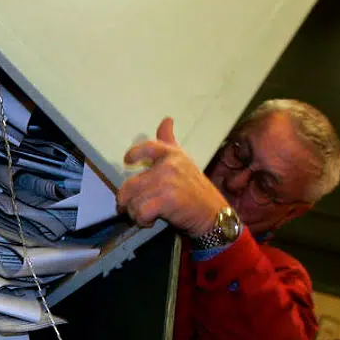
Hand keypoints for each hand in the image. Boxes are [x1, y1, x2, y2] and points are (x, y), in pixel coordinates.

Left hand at [117, 117, 230, 234]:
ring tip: (146, 215)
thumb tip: (167, 119)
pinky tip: (150, 221)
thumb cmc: (196, 191)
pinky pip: (140, 211)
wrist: (214, 215)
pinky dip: (142, 220)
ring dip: (136, 213)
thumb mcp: (184, 162)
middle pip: (130, 184)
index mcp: (172, 155)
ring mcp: (167, 182)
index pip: (149, 147)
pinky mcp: (167, 200)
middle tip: (130, 208)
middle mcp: (169, 166)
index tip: (127, 160)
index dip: (135, 153)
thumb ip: (169, 143)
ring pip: (133, 201)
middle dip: (126, 200)